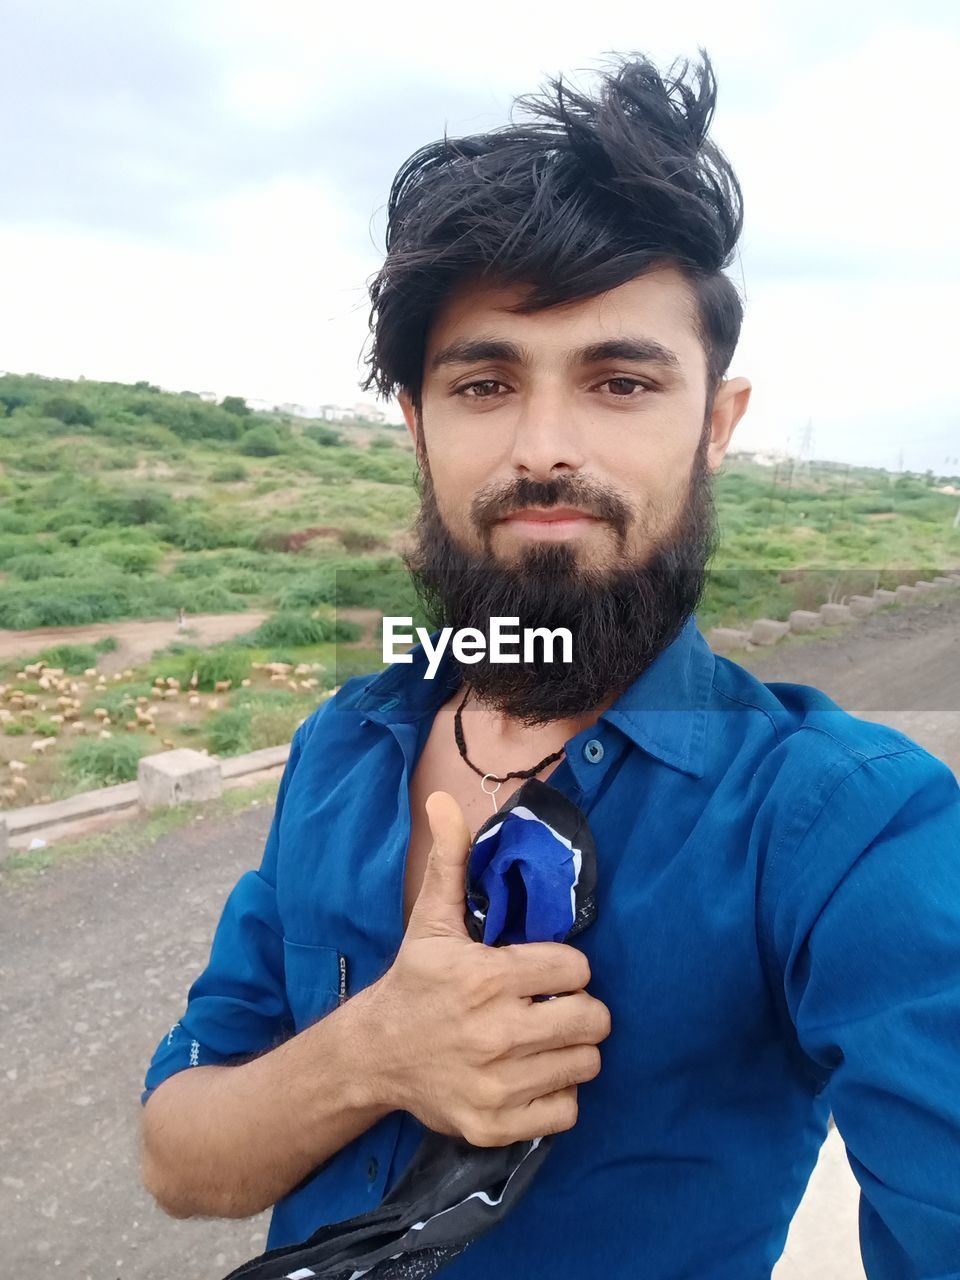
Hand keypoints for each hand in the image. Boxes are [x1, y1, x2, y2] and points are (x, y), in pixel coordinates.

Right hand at [366, 791, 610, 1146]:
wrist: (374, 1054)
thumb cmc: (416, 981)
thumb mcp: (430, 919)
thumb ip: (449, 859)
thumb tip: (443, 802)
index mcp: (485, 978)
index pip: (576, 970)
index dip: (568, 968)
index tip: (548, 971)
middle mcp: (493, 1034)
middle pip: (592, 1021)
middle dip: (580, 1010)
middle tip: (554, 1006)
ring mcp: (495, 1085)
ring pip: (584, 1065)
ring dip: (571, 1051)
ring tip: (544, 1038)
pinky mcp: (494, 1125)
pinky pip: (565, 1111)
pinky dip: (557, 1095)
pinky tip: (533, 1074)